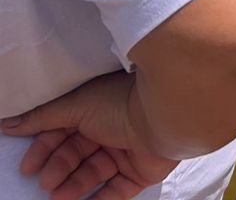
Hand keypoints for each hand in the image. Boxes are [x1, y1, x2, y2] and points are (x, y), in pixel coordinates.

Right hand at [2, 73, 177, 199]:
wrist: (164, 113)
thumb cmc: (121, 102)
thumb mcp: (77, 106)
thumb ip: (44, 118)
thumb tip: (10, 124)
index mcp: (96, 111)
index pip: (63, 133)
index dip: (45, 150)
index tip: (28, 166)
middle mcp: (111, 130)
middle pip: (76, 156)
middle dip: (58, 170)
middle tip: (45, 182)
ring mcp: (127, 152)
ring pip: (93, 175)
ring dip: (73, 186)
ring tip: (58, 196)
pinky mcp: (142, 172)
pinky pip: (116, 191)